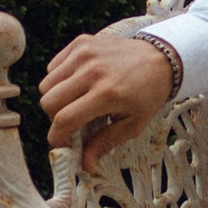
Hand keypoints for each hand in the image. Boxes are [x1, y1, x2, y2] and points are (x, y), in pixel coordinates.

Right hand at [39, 27, 177, 159]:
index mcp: (106, 93)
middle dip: (55, 118)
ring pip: (47, 83)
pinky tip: (78, 83)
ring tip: (75, 101)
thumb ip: (105, 143)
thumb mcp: (133, 124)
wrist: (160, 58)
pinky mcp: (81, 42)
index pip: (64, 119)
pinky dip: (59, 79)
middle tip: (71, 121)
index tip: (61, 144)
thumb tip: (85, 165)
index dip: (56, 137)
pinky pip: (54, 66)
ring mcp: (84, 53)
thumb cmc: (148, 94)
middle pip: (49, 101)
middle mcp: (92, 71)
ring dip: (56, 98)